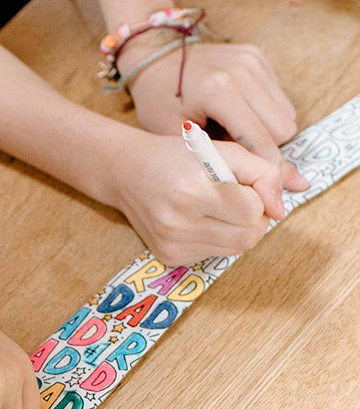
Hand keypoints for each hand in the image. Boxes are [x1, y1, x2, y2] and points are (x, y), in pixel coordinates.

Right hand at [106, 131, 300, 263]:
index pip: (252, 210)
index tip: (246, 184)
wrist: (126, 173)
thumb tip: (281, 210)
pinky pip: (215, 254)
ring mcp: (173, 246)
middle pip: (248, 237)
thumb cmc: (176, 156)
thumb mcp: (222, 150)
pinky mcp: (170, 258)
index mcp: (191, 192)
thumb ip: (262, 172)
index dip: (258, 197)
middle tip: (239, 198)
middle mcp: (179, 224)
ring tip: (219, 207)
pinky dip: (218, 238)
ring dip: (239, 229)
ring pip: (235, 249)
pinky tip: (200, 219)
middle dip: (255, 218)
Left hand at [126, 37, 307, 188]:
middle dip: (268, 149)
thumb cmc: (159, 102)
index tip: (261, 188)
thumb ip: (221, 161)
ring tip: (236, 135)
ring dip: (268, 131)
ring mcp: (252, 60)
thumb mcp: (178, 138)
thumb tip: (267, 185)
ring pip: (286, 114)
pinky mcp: (257, 56)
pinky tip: (238, 116)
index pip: (263, 140)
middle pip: (283, 129)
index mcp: (219, 90)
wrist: (153, 58)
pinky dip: (265, 113)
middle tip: (242, 159)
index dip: (265, 169)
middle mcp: (242, 71)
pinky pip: (278, 97)